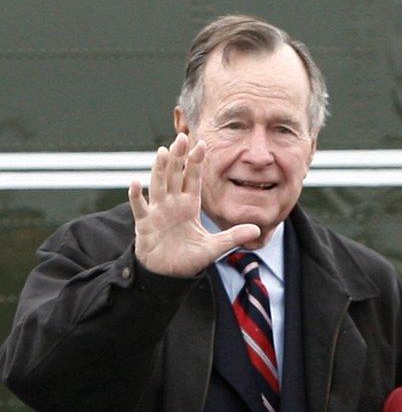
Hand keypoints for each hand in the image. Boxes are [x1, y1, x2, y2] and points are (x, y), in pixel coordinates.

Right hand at [128, 133, 259, 276]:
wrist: (168, 274)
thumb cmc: (189, 258)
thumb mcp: (215, 247)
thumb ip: (233, 237)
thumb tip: (256, 229)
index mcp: (189, 206)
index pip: (193, 179)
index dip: (196, 163)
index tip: (201, 144)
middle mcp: (173, 204)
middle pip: (175, 176)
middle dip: (179, 158)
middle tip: (181, 137)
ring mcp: (157, 212)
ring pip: (158, 185)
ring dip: (160, 169)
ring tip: (163, 152)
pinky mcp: (145, 224)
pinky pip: (139, 208)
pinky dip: (136, 196)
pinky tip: (135, 183)